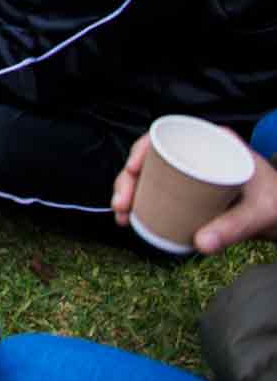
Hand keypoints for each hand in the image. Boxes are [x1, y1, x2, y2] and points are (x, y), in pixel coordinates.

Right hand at [112, 135, 276, 252]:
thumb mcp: (258, 213)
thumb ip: (233, 227)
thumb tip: (200, 244)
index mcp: (213, 142)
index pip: (169, 136)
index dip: (143, 149)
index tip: (133, 169)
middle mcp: (196, 153)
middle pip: (151, 159)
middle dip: (127, 180)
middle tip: (122, 204)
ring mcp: (188, 172)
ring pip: (149, 176)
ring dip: (129, 194)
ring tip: (122, 217)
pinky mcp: (186, 190)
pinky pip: (157, 192)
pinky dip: (141, 204)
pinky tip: (130, 217)